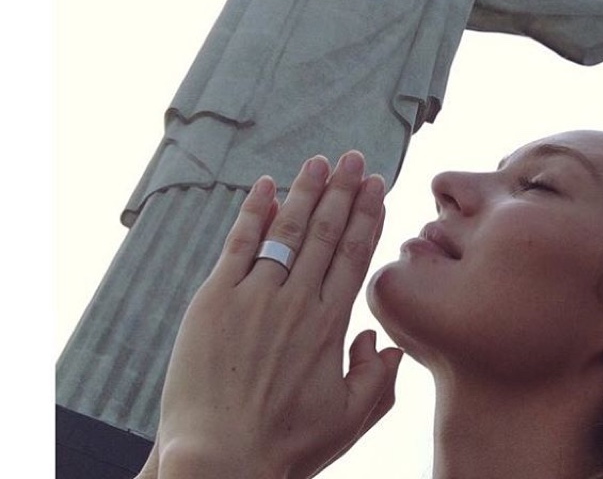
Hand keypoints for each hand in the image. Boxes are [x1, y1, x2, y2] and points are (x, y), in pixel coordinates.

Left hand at [155, 152, 402, 478]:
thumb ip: (377, 379)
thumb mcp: (348, 421)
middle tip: (356, 159)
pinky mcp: (215, 300)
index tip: (378, 187)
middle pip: (326, 231)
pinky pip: (239, 244)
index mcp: (330, 325)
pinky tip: (267, 184)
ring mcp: (254, 296)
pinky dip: (254, 211)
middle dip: (344, 190)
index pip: (354, 254)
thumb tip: (382, 340)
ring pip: (287, 229)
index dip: (368, 215)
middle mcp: (296, 301)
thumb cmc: (282, 447)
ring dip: (306, 191)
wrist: (216, 462)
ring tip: (321, 162)